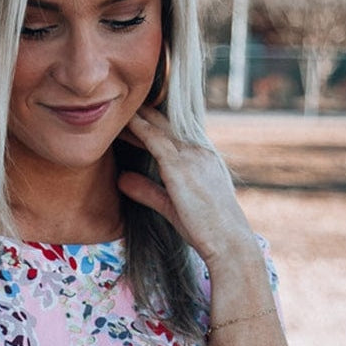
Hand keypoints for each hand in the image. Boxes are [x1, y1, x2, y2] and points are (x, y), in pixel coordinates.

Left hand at [118, 107, 259, 271]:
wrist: (228, 241)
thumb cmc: (206, 230)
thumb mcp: (171, 206)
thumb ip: (147, 190)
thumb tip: (122, 180)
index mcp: (202, 158)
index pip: (173, 134)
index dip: (152, 125)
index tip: (132, 120)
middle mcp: (199, 151)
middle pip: (166, 124)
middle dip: (144, 114)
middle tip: (121, 105)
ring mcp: (191, 156)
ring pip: (159, 128)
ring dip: (137, 117)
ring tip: (117, 108)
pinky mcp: (181, 167)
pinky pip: (155, 140)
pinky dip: (139, 129)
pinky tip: (124, 122)